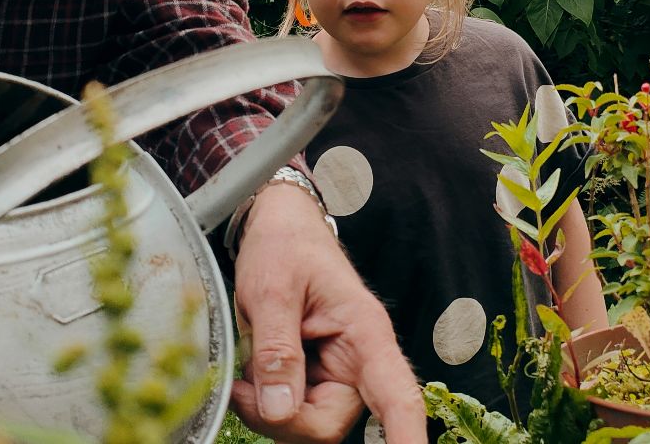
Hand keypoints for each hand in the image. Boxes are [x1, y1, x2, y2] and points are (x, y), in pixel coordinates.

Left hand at [228, 184, 424, 443]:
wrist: (278, 228)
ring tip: (244, 374)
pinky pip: (293, 412)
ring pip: (309, 423)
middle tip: (242, 390)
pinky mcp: (314, 379)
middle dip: (285, 418)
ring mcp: (336, 373)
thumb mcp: (272, 288)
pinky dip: (265, 405)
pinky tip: (250, 378)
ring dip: (270, 411)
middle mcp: (359, 361)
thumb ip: (276, 348)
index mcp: (365, 333)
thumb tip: (279, 409)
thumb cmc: (284, 246)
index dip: (407, 436)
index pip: (398, 395)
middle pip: (332, 423)